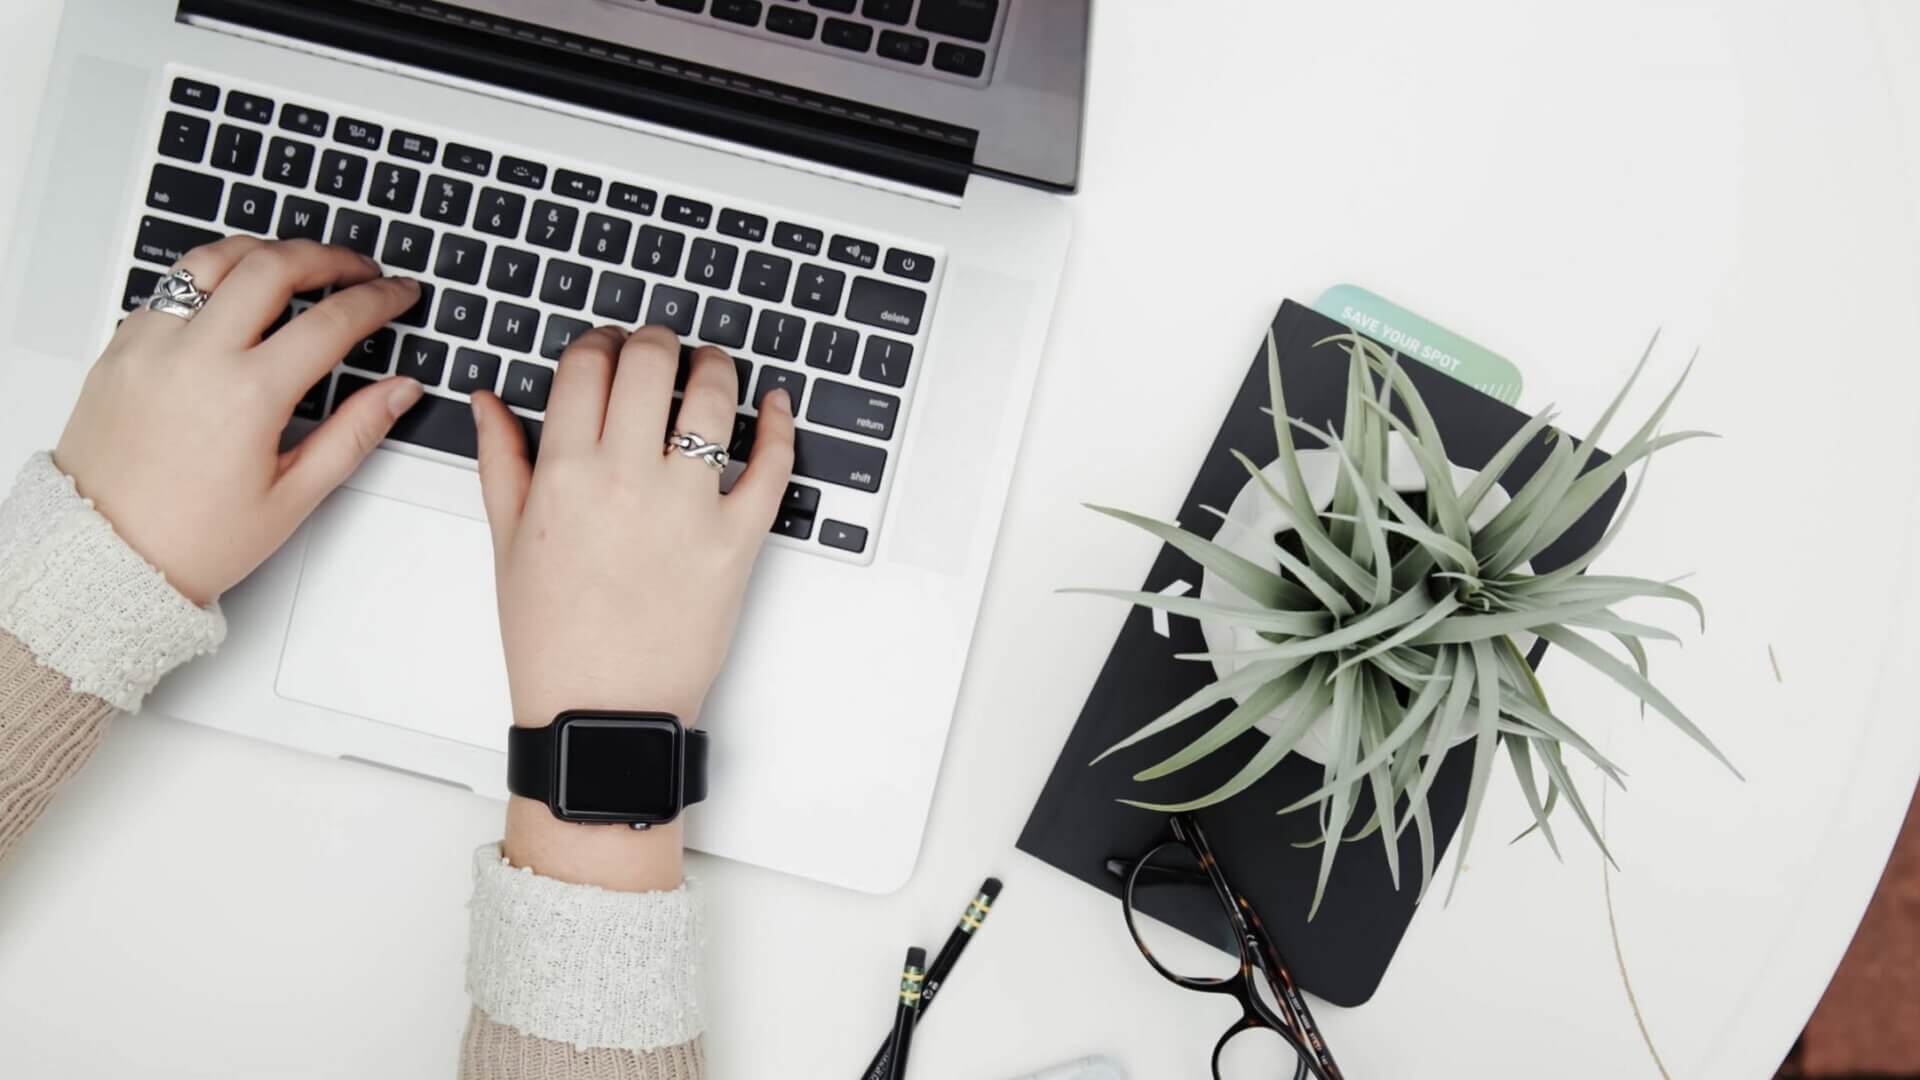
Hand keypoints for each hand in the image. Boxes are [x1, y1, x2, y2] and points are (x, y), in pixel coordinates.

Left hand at [54, 237, 423, 604]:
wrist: (104, 556)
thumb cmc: (192, 539)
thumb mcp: (292, 496)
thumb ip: (354, 433)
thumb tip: (399, 391)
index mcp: (247, 395)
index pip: (331, 321)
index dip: (378, 299)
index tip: (398, 294)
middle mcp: (195, 356)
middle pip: (273, 266)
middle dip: (328, 257)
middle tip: (359, 268)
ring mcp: (150, 345)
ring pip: (214, 259)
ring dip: (265, 252)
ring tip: (297, 264)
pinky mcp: (120, 347)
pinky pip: (171, 288)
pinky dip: (212, 279)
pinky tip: (234, 298)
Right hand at [474, 325, 793, 888]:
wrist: (602, 711)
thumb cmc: (553, 638)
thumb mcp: (507, 544)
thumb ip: (501, 460)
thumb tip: (490, 400)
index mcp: (564, 474)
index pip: (587, 366)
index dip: (599, 342)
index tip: (607, 348)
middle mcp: (627, 479)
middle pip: (650, 363)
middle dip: (655, 340)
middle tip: (659, 347)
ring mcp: (688, 508)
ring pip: (713, 398)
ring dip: (715, 366)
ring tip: (710, 367)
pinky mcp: (738, 540)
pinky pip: (772, 465)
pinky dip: (780, 425)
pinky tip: (774, 405)